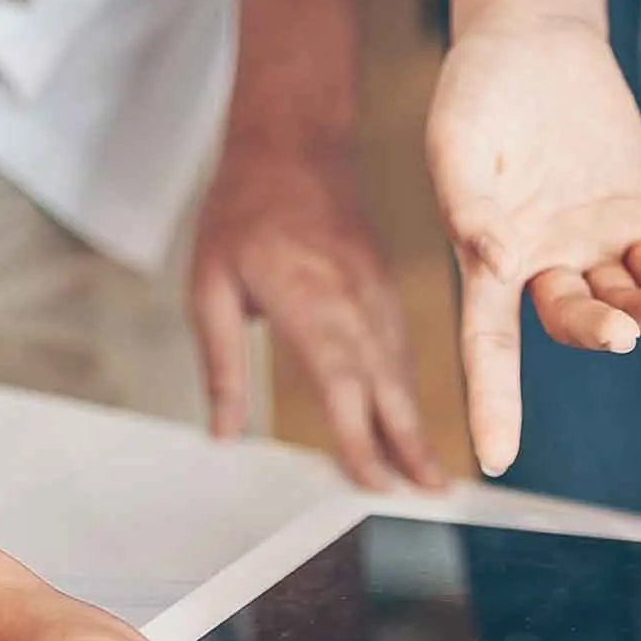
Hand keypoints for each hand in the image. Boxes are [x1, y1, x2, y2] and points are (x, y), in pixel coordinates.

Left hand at [191, 141, 439, 490]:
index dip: (360, 444)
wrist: (292, 145)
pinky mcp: (383, 289)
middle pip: (389, 391)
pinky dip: (409, 389)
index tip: (373, 484)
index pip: (344, 391)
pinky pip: (401, 349)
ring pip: (403, 374)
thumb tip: (223, 432)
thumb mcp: (209, 287)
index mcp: (312, 309)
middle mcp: (355, 307)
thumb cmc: (243, 211)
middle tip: (431, 495)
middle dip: (410, 447)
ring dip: (415, 424)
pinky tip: (407, 416)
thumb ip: (220, 364)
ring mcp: (377, 297)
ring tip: (429, 473)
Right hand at [426, 9, 640, 474]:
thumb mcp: (458, 142)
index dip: (493, 404)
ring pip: (620, 307)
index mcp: (487, 259)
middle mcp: (541, 264)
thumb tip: (495, 261)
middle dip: (597, 335)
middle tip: (619, 332)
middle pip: (568, 326)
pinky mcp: (637, 218)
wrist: (534, 41)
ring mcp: (592, 244)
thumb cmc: (481, 92)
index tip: (496, 458)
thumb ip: (469, 204)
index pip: (487, 349)